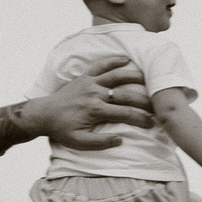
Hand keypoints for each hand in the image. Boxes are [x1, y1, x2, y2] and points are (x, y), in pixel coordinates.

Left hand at [27, 54, 154, 151]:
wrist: (44, 114)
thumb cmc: (62, 130)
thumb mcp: (79, 142)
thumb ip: (100, 142)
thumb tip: (121, 139)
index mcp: (96, 111)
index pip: (125, 114)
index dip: (141, 119)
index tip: (152, 124)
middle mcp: (95, 94)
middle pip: (126, 94)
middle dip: (144, 100)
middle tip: (157, 104)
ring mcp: (90, 83)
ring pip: (116, 76)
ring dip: (134, 76)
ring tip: (149, 78)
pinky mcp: (85, 77)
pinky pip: (101, 66)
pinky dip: (113, 61)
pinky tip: (126, 59)